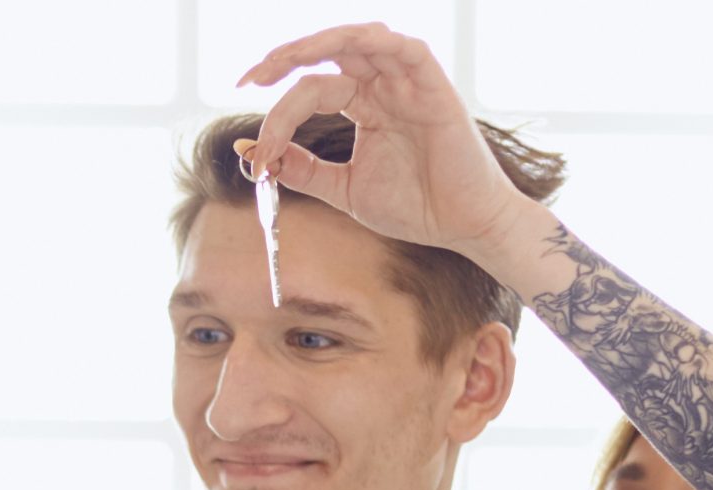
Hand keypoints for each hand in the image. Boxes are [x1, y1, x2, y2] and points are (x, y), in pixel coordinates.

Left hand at [234, 22, 537, 261]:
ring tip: (282, 60)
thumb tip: (250, 153)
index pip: (310, 92)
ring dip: (318, 43)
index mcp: (363, 105)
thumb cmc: (415, 207)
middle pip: (328, 54)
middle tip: (249, 78)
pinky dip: (373, 41)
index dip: (277, 116)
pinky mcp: (433, 86)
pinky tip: (342, 48)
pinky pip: (405, 49)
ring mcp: (407, 83)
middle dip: (284, 59)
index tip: (255, 153)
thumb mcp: (344, 189)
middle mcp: (383, 87)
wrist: (464, 226)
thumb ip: (302, 169)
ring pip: (360, 41)